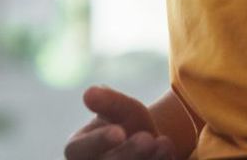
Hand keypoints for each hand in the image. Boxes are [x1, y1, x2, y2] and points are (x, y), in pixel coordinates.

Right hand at [63, 85, 178, 159]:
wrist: (152, 147)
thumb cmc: (130, 125)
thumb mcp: (123, 108)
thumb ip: (108, 101)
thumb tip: (89, 93)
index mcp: (79, 150)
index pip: (79, 149)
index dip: (99, 141)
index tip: (119, 132)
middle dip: (129, 153)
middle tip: (147, 138)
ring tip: (164, 142)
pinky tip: (168, 152)